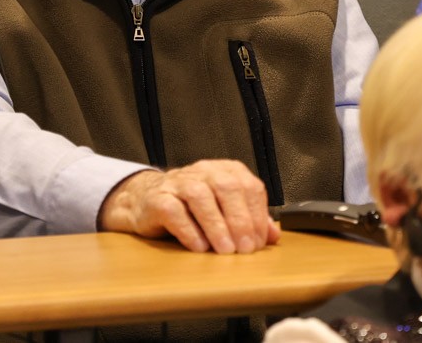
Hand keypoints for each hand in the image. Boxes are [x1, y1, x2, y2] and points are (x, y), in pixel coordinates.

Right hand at [97, 161, 279, 252]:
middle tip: (245, 249)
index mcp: (225, 170)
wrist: (147, 201)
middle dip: (240, 220)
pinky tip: (200, 247)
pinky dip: (189, 230)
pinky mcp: (158, 198)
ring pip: (201, 197)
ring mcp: (178, 182)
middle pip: (227, 188)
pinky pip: (174, 210)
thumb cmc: (191, 207)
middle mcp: (203, 171)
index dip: (257, 215)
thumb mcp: (225, 210)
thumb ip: (250, 219)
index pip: (249, 186)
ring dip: (216, 226)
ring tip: (225, 250)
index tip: (259, 242)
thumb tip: (274, 236)